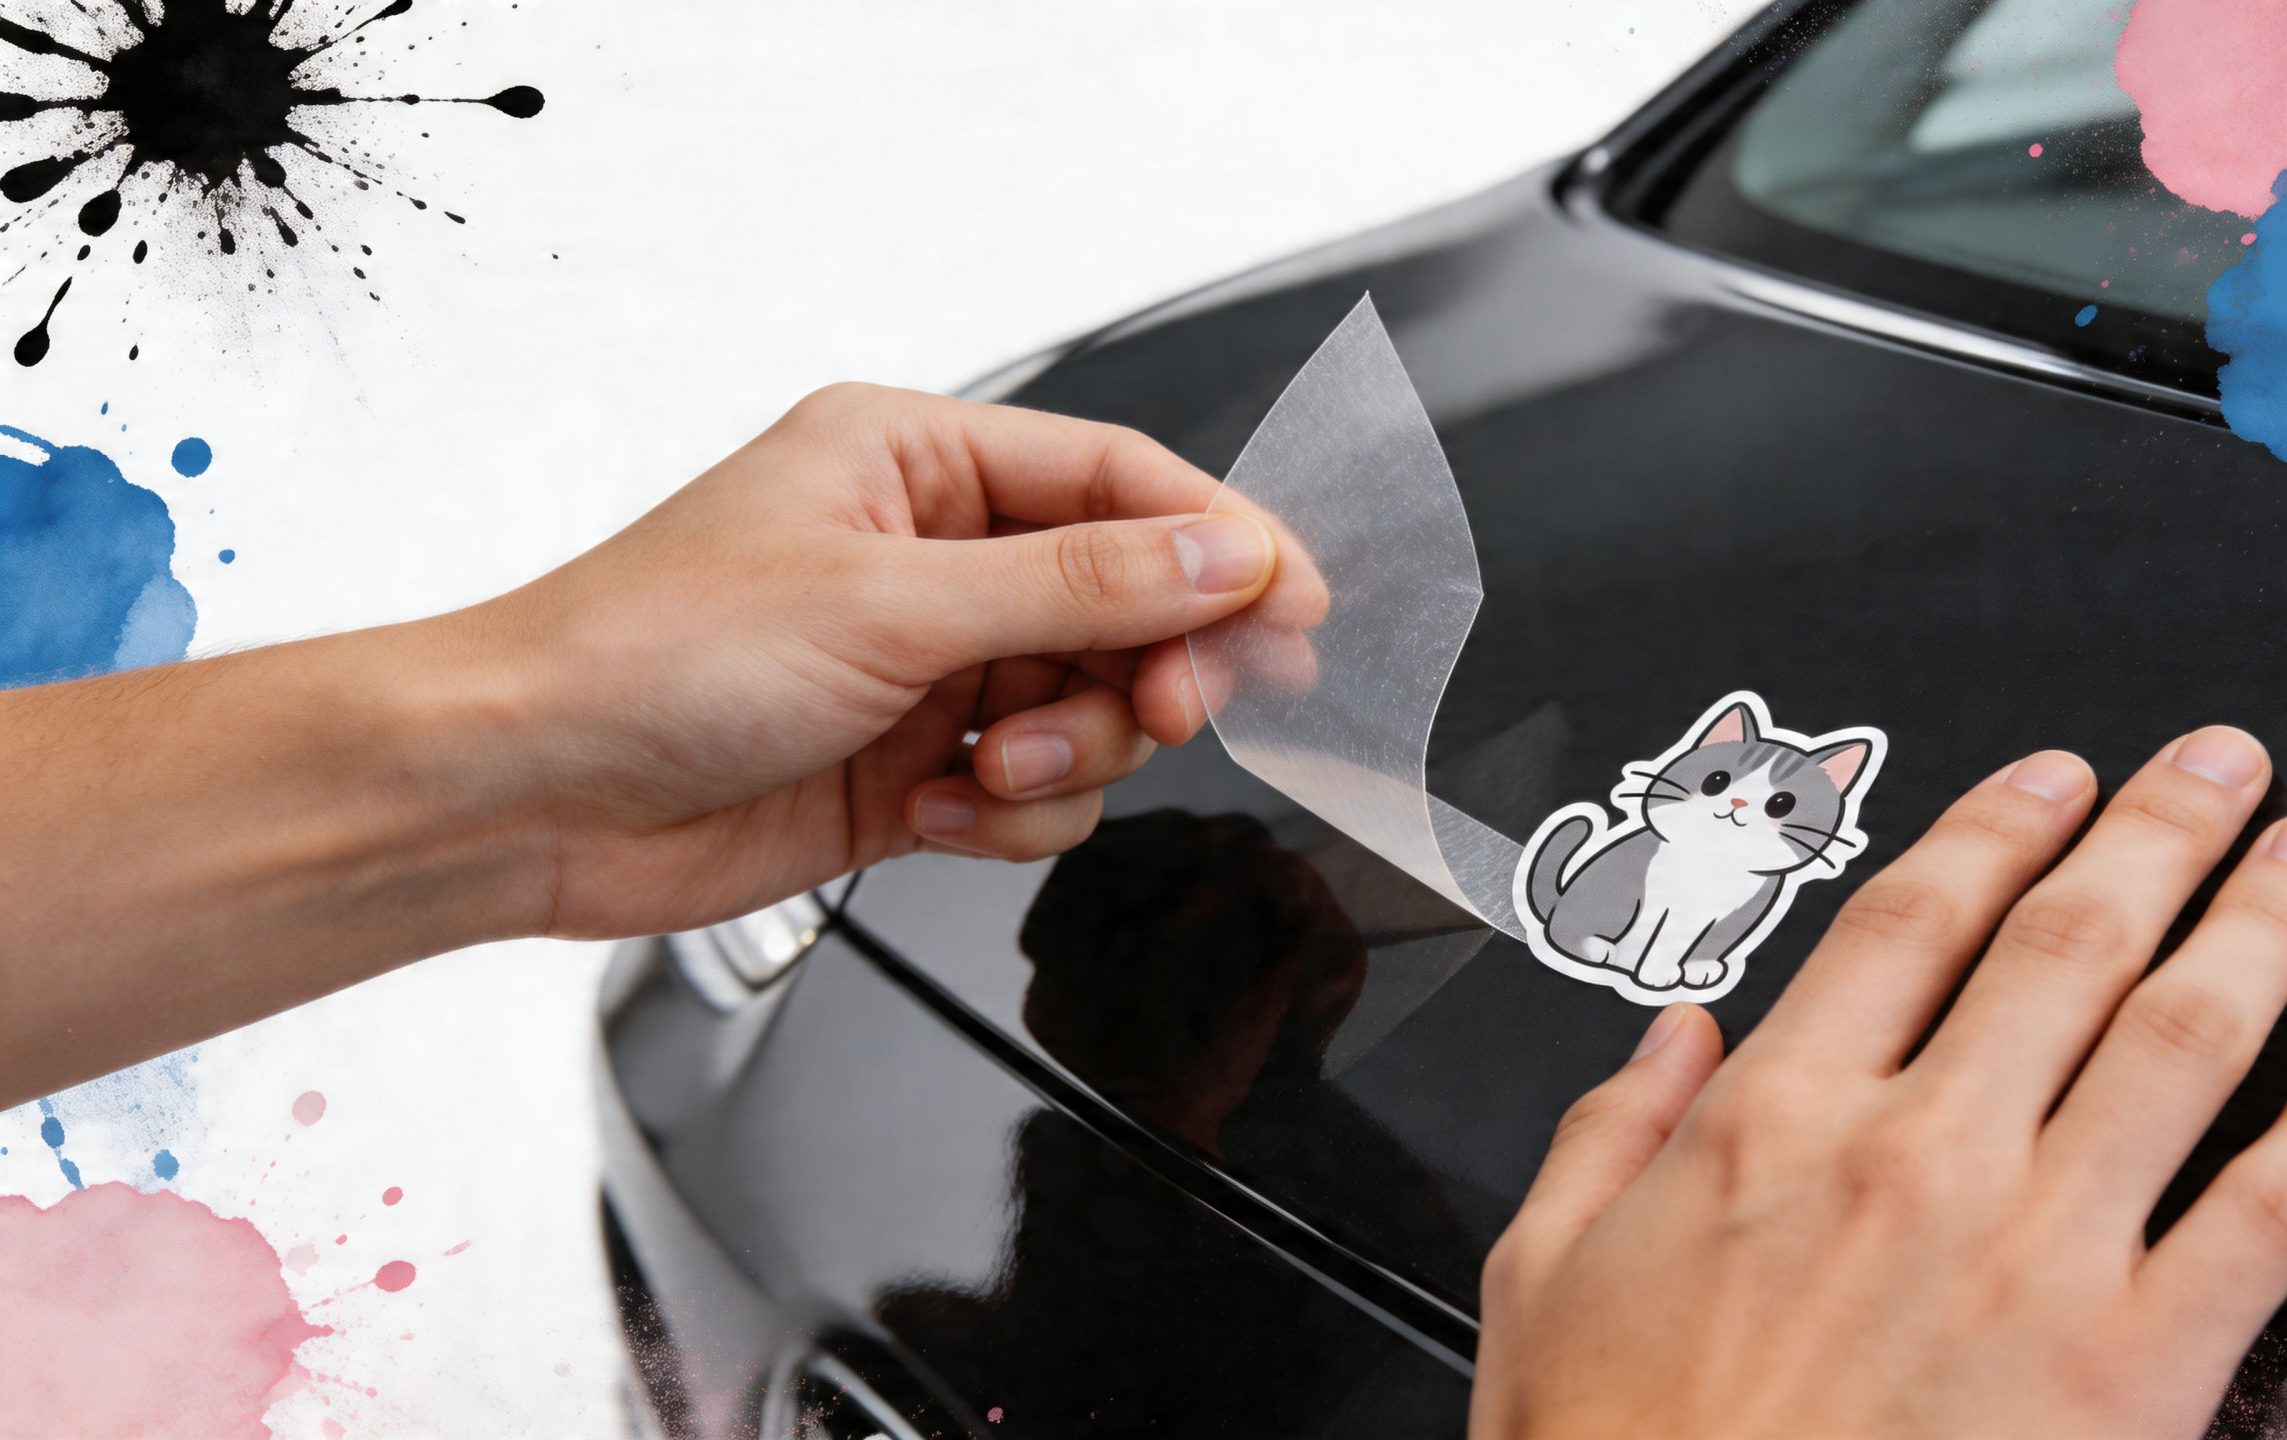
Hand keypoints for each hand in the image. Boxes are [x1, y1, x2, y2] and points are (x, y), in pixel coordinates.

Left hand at [467, 384, 1291, 937]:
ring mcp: (926, 666)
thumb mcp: (891, 605)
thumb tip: (1221, 555)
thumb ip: (1078, 587)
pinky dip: (1008, 814)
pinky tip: (933, 813)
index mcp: (916, 461)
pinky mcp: (915, 768)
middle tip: (1155, 712)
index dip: (1219, 541)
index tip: (1295, 608)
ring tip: (981, 773)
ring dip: (1064, 757)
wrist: (527, 796)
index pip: (1119, 481)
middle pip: (1126, 604)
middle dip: (1142, 671)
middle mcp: (930, 555)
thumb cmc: (650, 656)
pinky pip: (1035, 791)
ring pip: (1090, 709)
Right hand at [1474, 730, 2286, 1438]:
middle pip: (2069, 944)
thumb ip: (1608, 1129)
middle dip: (2163, 832)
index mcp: (1774, 1119)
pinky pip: (2269, 1212)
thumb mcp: (1543, 1274)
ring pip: (2180, 1039)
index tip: (2058, 779)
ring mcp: (2033, 1253)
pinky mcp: (2132, 1370)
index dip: (2000, 827)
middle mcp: (1915, 1154)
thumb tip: (1670, 1035)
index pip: (1913, 920)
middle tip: (2224, 767)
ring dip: (2264, 925)